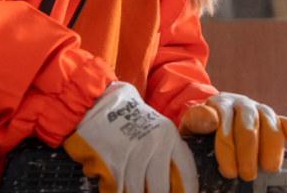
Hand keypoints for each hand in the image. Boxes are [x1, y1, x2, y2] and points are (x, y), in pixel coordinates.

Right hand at [63, 82, 196, 192]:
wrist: (99, 101)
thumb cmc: (129, 118)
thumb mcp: (156, 128)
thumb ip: (168, 152)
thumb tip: (176, 184)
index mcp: (169, 136)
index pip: (186, 172)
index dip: (186, 191)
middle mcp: (154, 144)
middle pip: (161, 187)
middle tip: (151, 192)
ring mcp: (132, 152)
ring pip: (136, 189)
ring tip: (132, 191)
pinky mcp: (111, 159)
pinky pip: (117, 187)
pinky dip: (116, 191)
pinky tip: (116, 188)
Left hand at [178, 93, 286, 180]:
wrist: (210, 120)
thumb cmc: (200, 129)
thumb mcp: (191, 126)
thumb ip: (197, 120)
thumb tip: (211, 118)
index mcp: (218, 103)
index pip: (223, 121)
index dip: (227, 147)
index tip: (228, 170)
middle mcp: (240, 103)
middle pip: (248, 124)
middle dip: (249, 151)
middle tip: (247, 175)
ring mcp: (257, 109)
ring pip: (269, 122)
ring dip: (271, 146)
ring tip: (269, 168)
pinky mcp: (271, 118)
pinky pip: (284, 120)